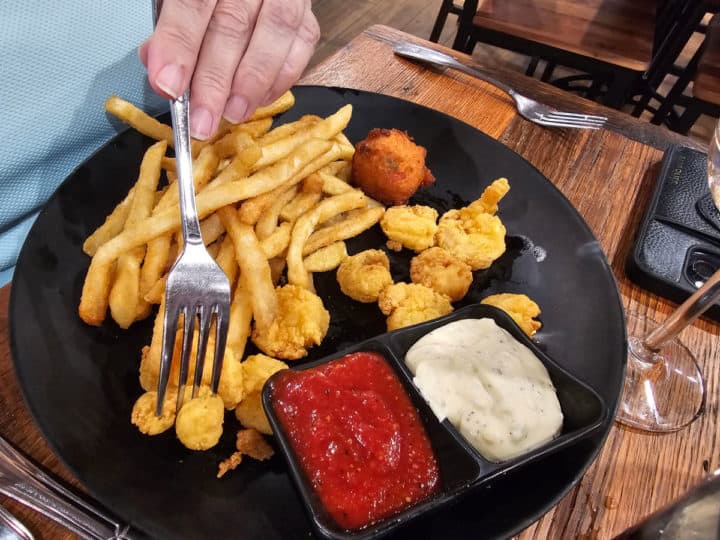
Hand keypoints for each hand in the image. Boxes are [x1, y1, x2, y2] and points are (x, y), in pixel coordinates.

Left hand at [140, 0, 319, 139]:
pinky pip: (301, 45)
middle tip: (202, 121)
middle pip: (232, 26)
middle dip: (214, 81)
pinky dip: (281, 78)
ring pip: (273, 36)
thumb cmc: (212, 5)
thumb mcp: (183, 5)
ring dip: (252, 83)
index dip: (179, 47)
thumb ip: (172, 33)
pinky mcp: (306, 16)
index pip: (191, 6)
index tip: (168, 86)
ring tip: (234, 114)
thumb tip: (164, 75)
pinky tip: (260, 100)